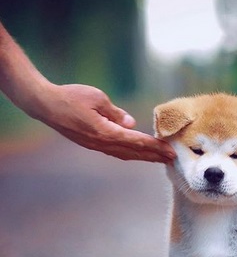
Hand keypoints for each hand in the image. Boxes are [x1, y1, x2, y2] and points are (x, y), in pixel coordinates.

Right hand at [36, 83, 175, 162]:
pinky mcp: (92, 143)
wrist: (45, 105)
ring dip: (144, 157)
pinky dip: (130, 154)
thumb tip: (131, 124)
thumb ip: (116, 113)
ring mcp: (96, 146)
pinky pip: (116, 152)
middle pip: (134, 152)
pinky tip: (138, 154)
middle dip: (154, 156)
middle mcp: (102, 143)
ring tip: (160, 159)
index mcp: (105, 132)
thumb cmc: (71, 97)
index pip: (136, 141)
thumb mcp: (97, 98)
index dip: (154, 147)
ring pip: (125, 154)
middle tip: (172, 159)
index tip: (169, 151)